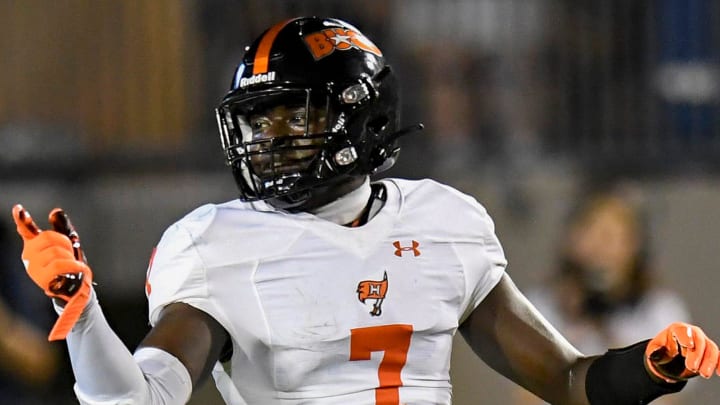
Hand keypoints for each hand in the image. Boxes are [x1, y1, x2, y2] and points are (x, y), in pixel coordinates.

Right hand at [12, 204, 93, 340]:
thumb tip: (55, 211)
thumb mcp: (69, 243)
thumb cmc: (70, 264)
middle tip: (70, 254)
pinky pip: (59, 266)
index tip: (18, 209)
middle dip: (65, 243)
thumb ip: (62, 226)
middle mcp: (30, 256)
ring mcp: (34, 268)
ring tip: (71, 266)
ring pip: (55, 252)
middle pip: (48, 238)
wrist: (78, 287)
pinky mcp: (42, 280)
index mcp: (34, 244)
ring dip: (70, 257)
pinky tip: (77, 269)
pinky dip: (72, 266)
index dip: (22, 219)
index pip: (27, 230)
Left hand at [645, 322, 719, 382]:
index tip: (688, 345)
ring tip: (703, 374)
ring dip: (709, 361)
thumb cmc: (662, 350)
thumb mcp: (654, 350)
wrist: (671, 358)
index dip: (686, 337)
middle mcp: (693, 333)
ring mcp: (703, 342)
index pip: (683, 331)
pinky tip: (719, 372)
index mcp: (678, 330)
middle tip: (691, 367)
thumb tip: (654, 353)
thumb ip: (654, 351)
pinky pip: (719, 356)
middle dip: (697, 354)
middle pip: (699, 340)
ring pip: (711, 348)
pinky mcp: (710, 352)